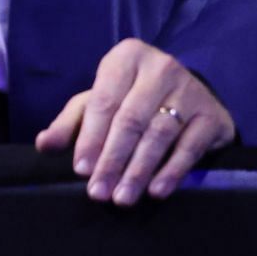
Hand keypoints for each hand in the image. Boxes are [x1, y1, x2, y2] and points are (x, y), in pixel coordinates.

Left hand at [34, 38, 234, 205]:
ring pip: (159, 135)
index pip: (104, 102)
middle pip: (130, 121)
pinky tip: (155, 191)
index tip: (81, 170)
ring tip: (122, 198)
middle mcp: (160, 67)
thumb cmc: (132, 97)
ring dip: (138, 171)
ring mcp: (190, 89)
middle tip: (98, 192)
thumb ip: (70, 123)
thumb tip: (44, 145)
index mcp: (126, 57)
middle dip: (112, 160)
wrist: (190, 95)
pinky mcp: (212, 114)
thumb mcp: (99, 102)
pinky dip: (171, 171)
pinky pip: (189, 147)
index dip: (91, 138)